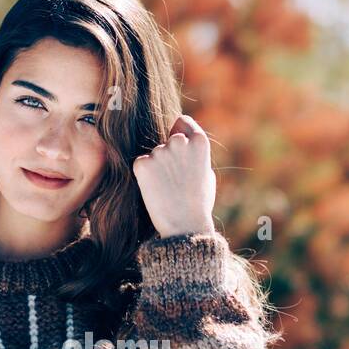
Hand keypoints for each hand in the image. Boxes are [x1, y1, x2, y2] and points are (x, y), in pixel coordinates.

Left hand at [132, 114, 215, 238]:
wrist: (184, 226)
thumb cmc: (199, 204)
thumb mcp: (207, 174)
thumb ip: (195, 154)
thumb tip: (186, 143)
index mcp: (200, 142)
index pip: (182, 122)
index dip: (179, 133)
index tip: (178, 145)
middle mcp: (179, 142)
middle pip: (168, 139)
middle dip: (169, 153)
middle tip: (174, 178)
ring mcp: (159, 152)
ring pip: (154, 154)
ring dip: (157, 167)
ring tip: (166, 189)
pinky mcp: (142, 165)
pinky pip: (141, 165)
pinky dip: (145, 176)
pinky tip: (155, 191)